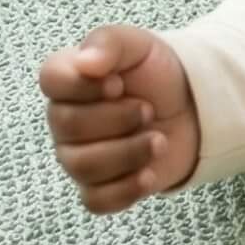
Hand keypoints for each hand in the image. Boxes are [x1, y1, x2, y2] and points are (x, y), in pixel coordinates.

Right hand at [38, 23, 199, 213]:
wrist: (192, 107)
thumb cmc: (157, 73)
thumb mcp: (139, 45)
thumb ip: (110, 43)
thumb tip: (85, 61)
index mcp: (69, 80)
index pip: (51, 80)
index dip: (84, 85)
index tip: (119, 84)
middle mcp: (65, 120)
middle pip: (68, 127)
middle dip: (118, 118)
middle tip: (149, 110)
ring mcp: (78, 156)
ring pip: (83, 166)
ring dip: (129, 152)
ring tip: (159, 140)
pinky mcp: (100, 186)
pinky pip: (96, 201)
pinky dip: (126, 189)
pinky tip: (150, 174)